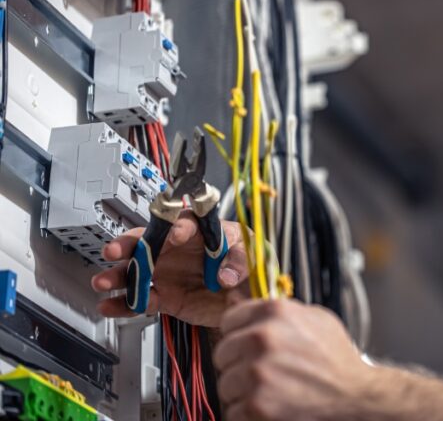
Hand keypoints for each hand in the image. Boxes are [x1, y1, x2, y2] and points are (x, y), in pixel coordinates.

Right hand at [91, 212, 248, 326]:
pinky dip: (124, 304)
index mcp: (199, 231)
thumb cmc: (248, 263)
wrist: (247, 295)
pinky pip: (142, 300)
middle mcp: (177, 249)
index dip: (177, 227)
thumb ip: (239, 261)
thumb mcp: (252, 255)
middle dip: (129, 245)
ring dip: (118, 276)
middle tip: (115, 250)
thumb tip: (226, 274)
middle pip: (148, 242)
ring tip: (102, 281)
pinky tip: (109, 305)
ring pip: (137, 271)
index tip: (175, 235)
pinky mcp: (166, 296)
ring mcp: (168, 273)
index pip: (184, 223)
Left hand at [213, 298, 373, 420]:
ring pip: (225, 383)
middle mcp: (262, 338)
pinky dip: (248, 413)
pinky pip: (232, 410)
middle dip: (238, 363)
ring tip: (269, 389)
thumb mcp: (313, 318)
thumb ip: (274, 309)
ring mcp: (257, 373)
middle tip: (262, 370)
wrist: (355, 395)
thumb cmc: (336, 357)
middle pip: (222, 352)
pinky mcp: (256, 405)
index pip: (229, 320)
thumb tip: (235, 297)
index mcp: (275, 311)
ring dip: (242, 390)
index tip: (247, 344)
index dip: (239, 334)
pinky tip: (271, 405)